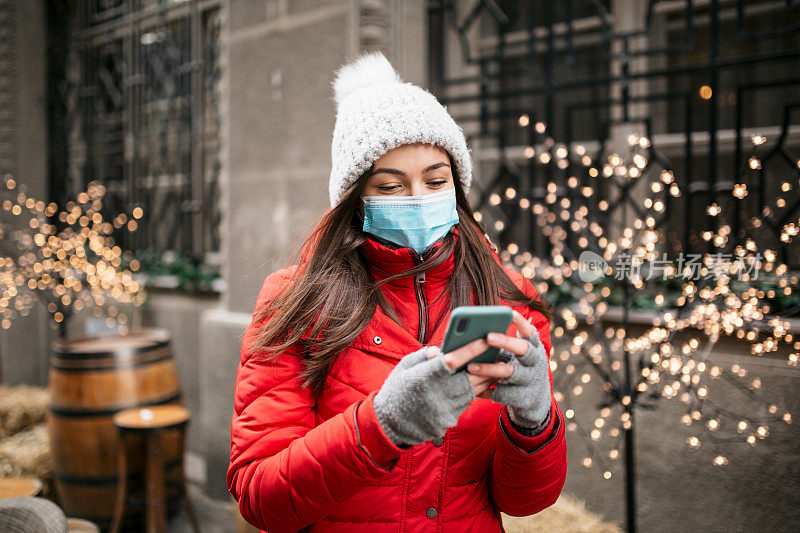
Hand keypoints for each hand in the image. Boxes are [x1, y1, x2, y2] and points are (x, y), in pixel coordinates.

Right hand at [373, 342, 487, 446]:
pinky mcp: (445, 423)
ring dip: (482, 380)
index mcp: (422, 378)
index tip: (485, 338)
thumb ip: (424, 355)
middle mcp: (433, 396)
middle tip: (498, 355)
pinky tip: (476, 384)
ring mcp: (441, 412)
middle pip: (468, 379)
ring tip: (493, 368)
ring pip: (470, 393)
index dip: (470, 350)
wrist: (388, 423)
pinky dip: (471, 393)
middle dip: (485, 366)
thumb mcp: (405, 366)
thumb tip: (443, 350)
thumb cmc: (397, 388)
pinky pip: (464, 405)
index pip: (451, 361)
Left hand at [467, 309, 551, 427]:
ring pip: (509, 372)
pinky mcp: (524, 396)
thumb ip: (501, 343)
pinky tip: (476, 391)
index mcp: (533, 346)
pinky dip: (489, 391)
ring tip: (470, 367)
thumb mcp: (515, 353)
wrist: (534, 397)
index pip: (529, 330)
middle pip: (522, 348)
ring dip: (489, 369)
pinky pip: (505, 392)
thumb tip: (472, 332)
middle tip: (487, 337)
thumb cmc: (517, 366)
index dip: (521, 322)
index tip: (509, 312)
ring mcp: (531, 379)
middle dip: (506, 341)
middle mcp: (535, 360)